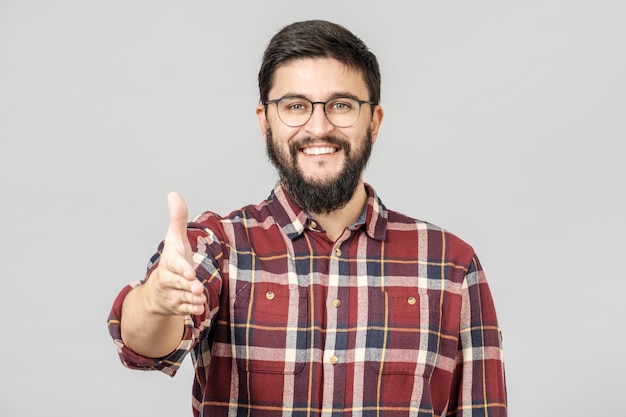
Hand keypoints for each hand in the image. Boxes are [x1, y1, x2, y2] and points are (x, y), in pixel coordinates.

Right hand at [143, 192, 205, 315]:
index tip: (190, 273)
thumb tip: (174, 194)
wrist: (158, 289)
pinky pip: (183, 309)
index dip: (182, 269)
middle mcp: (168, 279)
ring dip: (191, 298)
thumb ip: (177, 219)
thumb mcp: (175, 239)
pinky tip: (199, 309)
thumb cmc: (171, 260)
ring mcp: (171, 293)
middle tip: (198, 288)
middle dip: (187, 286)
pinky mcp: (176, 306)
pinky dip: (191, 309)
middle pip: (177, 283)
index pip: (175, 265)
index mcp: (169, 262)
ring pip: (181, 297)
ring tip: (200, 298)